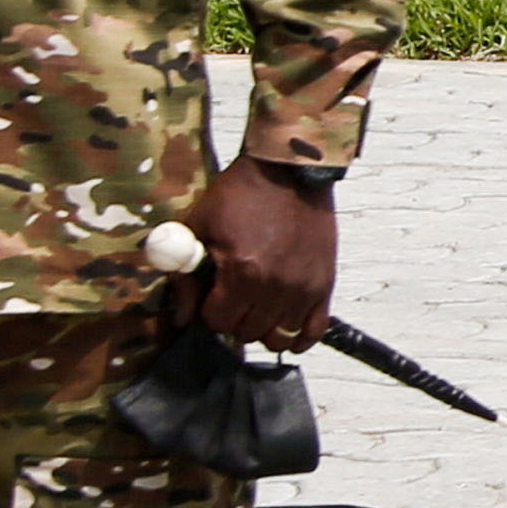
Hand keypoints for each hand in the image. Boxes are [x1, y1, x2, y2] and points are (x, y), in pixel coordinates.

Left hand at [183, 160, 338, 351]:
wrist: (287, 169)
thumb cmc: (242, 193)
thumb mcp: (200, 226)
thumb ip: (185, 276)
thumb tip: (182, 317)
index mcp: (242, 271)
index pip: (218, 322)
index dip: (209, 310)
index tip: (212, 296)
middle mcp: (275, 285)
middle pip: (247, 333)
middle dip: (234, 320)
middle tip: (233, 299)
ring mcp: (303, 287)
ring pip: (278, 338)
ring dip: (263, 328)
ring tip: (258, 308)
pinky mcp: (324, 283)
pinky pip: (314, 331)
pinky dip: (299, 337)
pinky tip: (286, 328)